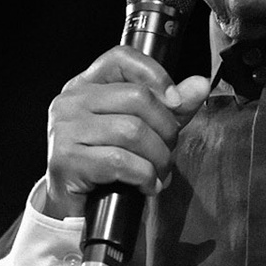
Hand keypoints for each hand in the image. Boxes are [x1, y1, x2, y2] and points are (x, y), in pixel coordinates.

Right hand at [39, 47, 210, 219]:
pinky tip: (147, 186)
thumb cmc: (104, 165)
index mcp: (86, 86)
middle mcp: (71, 101)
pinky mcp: (65, 160)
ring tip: (160, 173)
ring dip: (158, 158)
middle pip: (137, 97)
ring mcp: (64, 130)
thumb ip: (170, 108)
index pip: (122, 58)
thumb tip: (200, 85)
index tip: (175, 103)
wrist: (71, 207)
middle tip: (168, 151)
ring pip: (132, 131)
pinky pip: (119, 161)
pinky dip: (143, 176)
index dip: (156, 75)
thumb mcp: (140, 131)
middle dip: (166, 129)